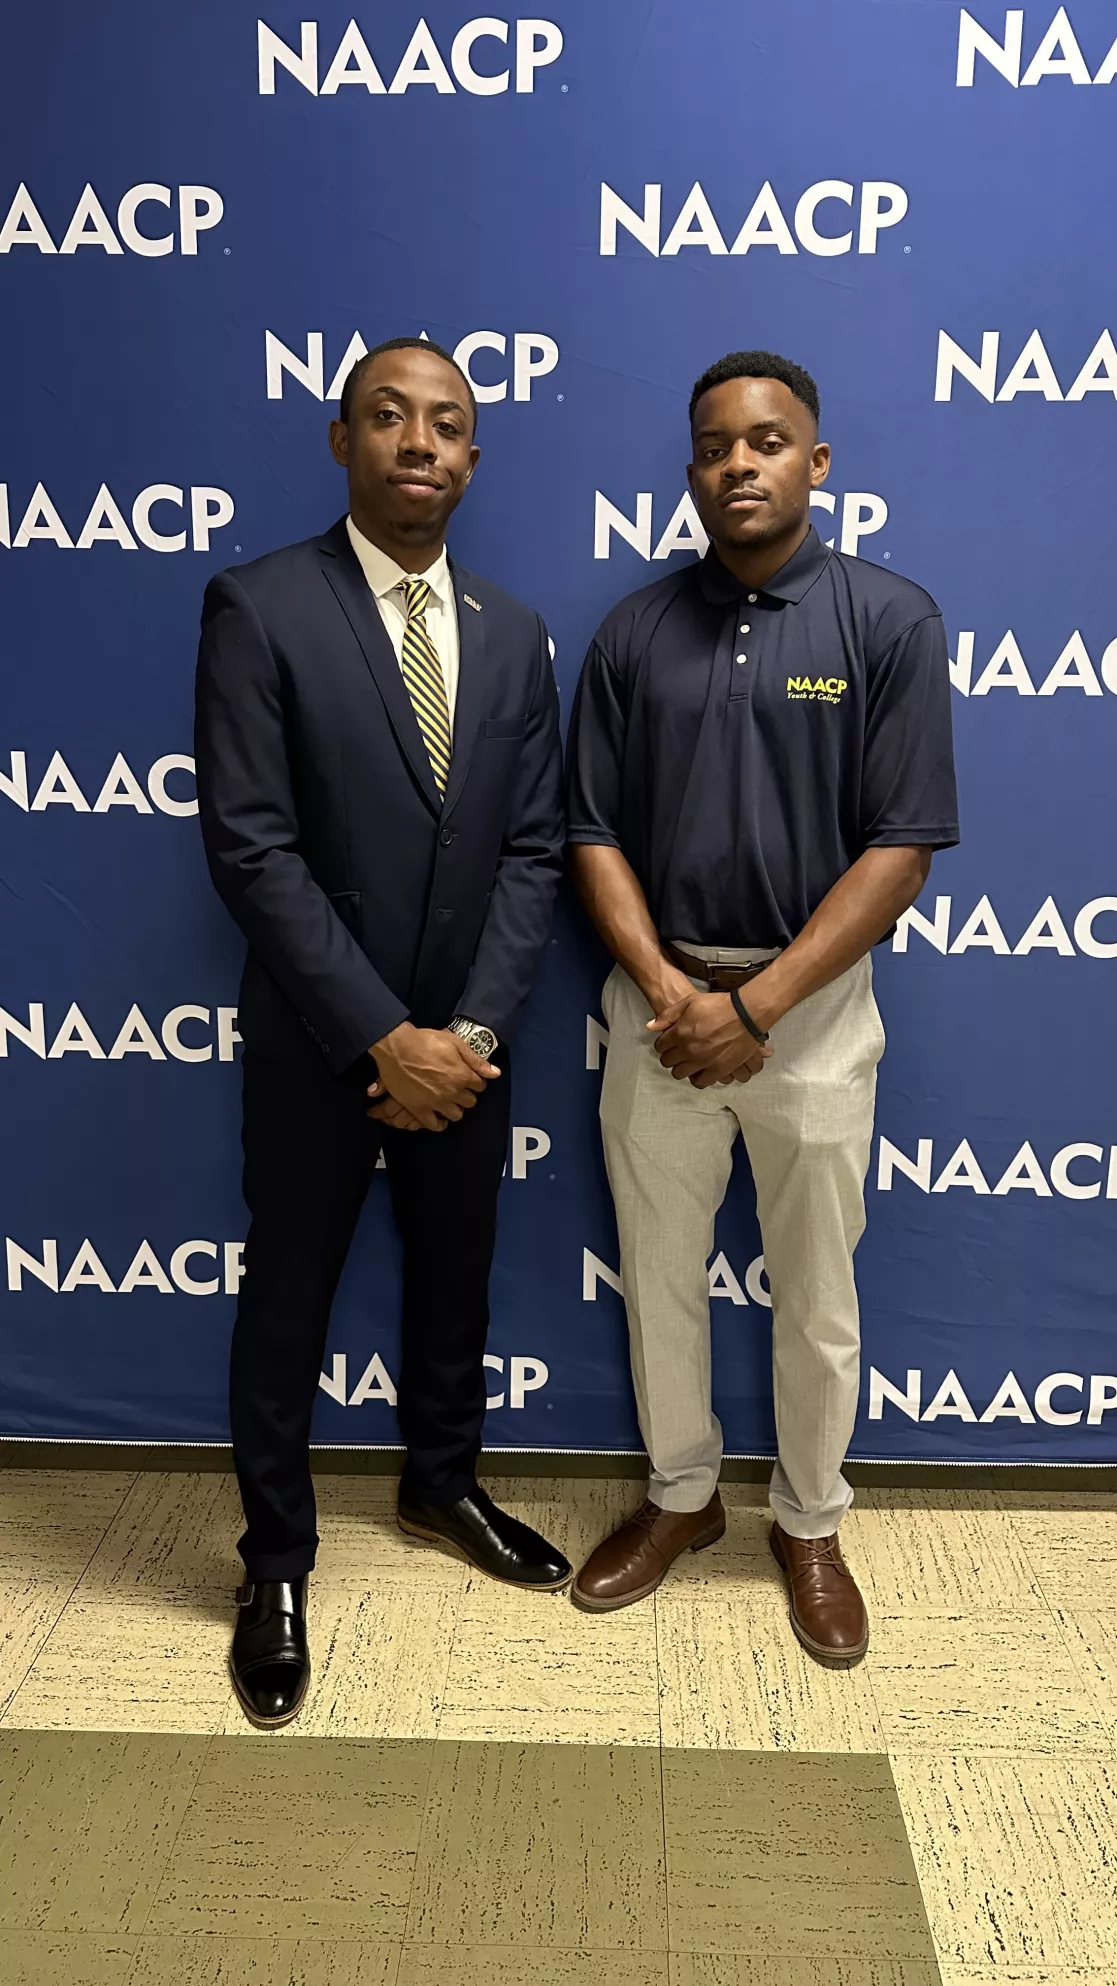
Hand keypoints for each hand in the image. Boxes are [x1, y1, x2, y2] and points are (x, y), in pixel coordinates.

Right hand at [368, 1023, 499, 1132]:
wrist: (396, 1047)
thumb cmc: (424, 1041)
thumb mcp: (455, 1043)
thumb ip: (476, 1060)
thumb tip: (496, 1073)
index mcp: (462, 1076)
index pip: (480, 1086)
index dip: (476, 1081)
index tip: (469, 1078)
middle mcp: (452, 1092)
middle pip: (470, 1102)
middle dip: (467, 1094)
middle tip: (458, 1088)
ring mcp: (435, 1103)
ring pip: (456, 1115)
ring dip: (455, 1108)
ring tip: (449, 1101)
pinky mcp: (419, 1109)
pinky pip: (434, 1125)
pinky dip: (439, 1124)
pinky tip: (439, 1117)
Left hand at [648, 990, 771, 1085]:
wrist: (746, 1014)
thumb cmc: (719, 1005)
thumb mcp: (690, 1002)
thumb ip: (668, 1015)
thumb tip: (650, 1027)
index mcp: (679, 1033)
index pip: (660, 1047)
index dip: (663, 1044)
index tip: (669, 1043)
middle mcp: (688, 1050)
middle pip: (668, 1062)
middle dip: (670, 1057)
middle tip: (677, 1053)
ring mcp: (702, 1062)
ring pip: (680, 1074)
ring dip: (681, 1068)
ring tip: (688, 1062)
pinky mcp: (717, 1070)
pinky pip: (700, 1082)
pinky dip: (697, 1079)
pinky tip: (699, 1071)